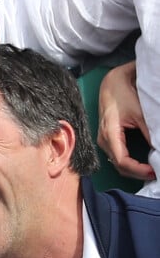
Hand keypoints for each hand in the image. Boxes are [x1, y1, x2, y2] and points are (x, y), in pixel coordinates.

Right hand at [97, 60, 154, 180]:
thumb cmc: (124, 94)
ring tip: (151, 170)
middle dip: (138, 173)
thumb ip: (149, 133)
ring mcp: (104, 141)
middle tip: (156, 174)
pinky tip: (142, 164)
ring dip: (134, 170)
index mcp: (110, 135)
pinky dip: (130, 164)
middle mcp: (103, 141)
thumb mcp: (140, 113)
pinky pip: (118, 157)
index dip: (138, 170)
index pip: (123, 161)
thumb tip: (158, 150)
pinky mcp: (107, 140)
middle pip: (119, 166)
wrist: (111, 84)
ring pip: (118, 164)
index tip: (155, 172)